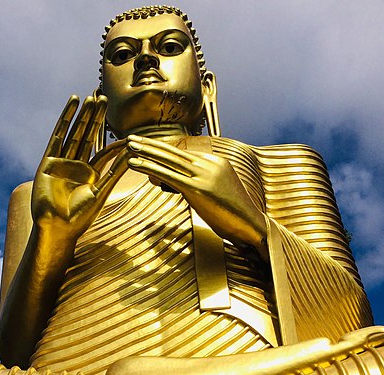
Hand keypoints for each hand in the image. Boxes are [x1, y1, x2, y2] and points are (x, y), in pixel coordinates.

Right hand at [32, 95, 127, 241]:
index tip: (125, 127)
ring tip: (91, 97)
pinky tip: (73, 104)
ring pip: (75, 132)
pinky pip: (58, 134)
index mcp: (90, 175)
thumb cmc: (80, 217)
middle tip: (105, 98)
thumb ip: (115, 171)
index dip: (112, 139)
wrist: (57, 227)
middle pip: (88, 136)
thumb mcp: (101, 192)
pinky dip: (66, 118)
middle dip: (96, 118)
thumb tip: (132, 153)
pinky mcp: (49, 160)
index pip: (103, 151)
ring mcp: (62, 161)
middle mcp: (76, 166)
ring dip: (83, 115)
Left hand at [126, 135, 266, 247]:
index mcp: (216, 162)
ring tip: (129, 146)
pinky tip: (135, 163)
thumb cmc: (236, 216)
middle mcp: (210, 164)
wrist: (254, 226)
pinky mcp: (198, 189)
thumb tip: (178, 185)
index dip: (163, 154)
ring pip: (168, 160)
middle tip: (132, 139)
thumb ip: (199, 185)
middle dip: (151, 145)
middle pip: (174, 152)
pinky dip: (149, 167)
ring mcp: (204, 175)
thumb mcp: (218, 194)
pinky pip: (168, 175)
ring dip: (146, 151)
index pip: (184, 155)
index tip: (147, 149)